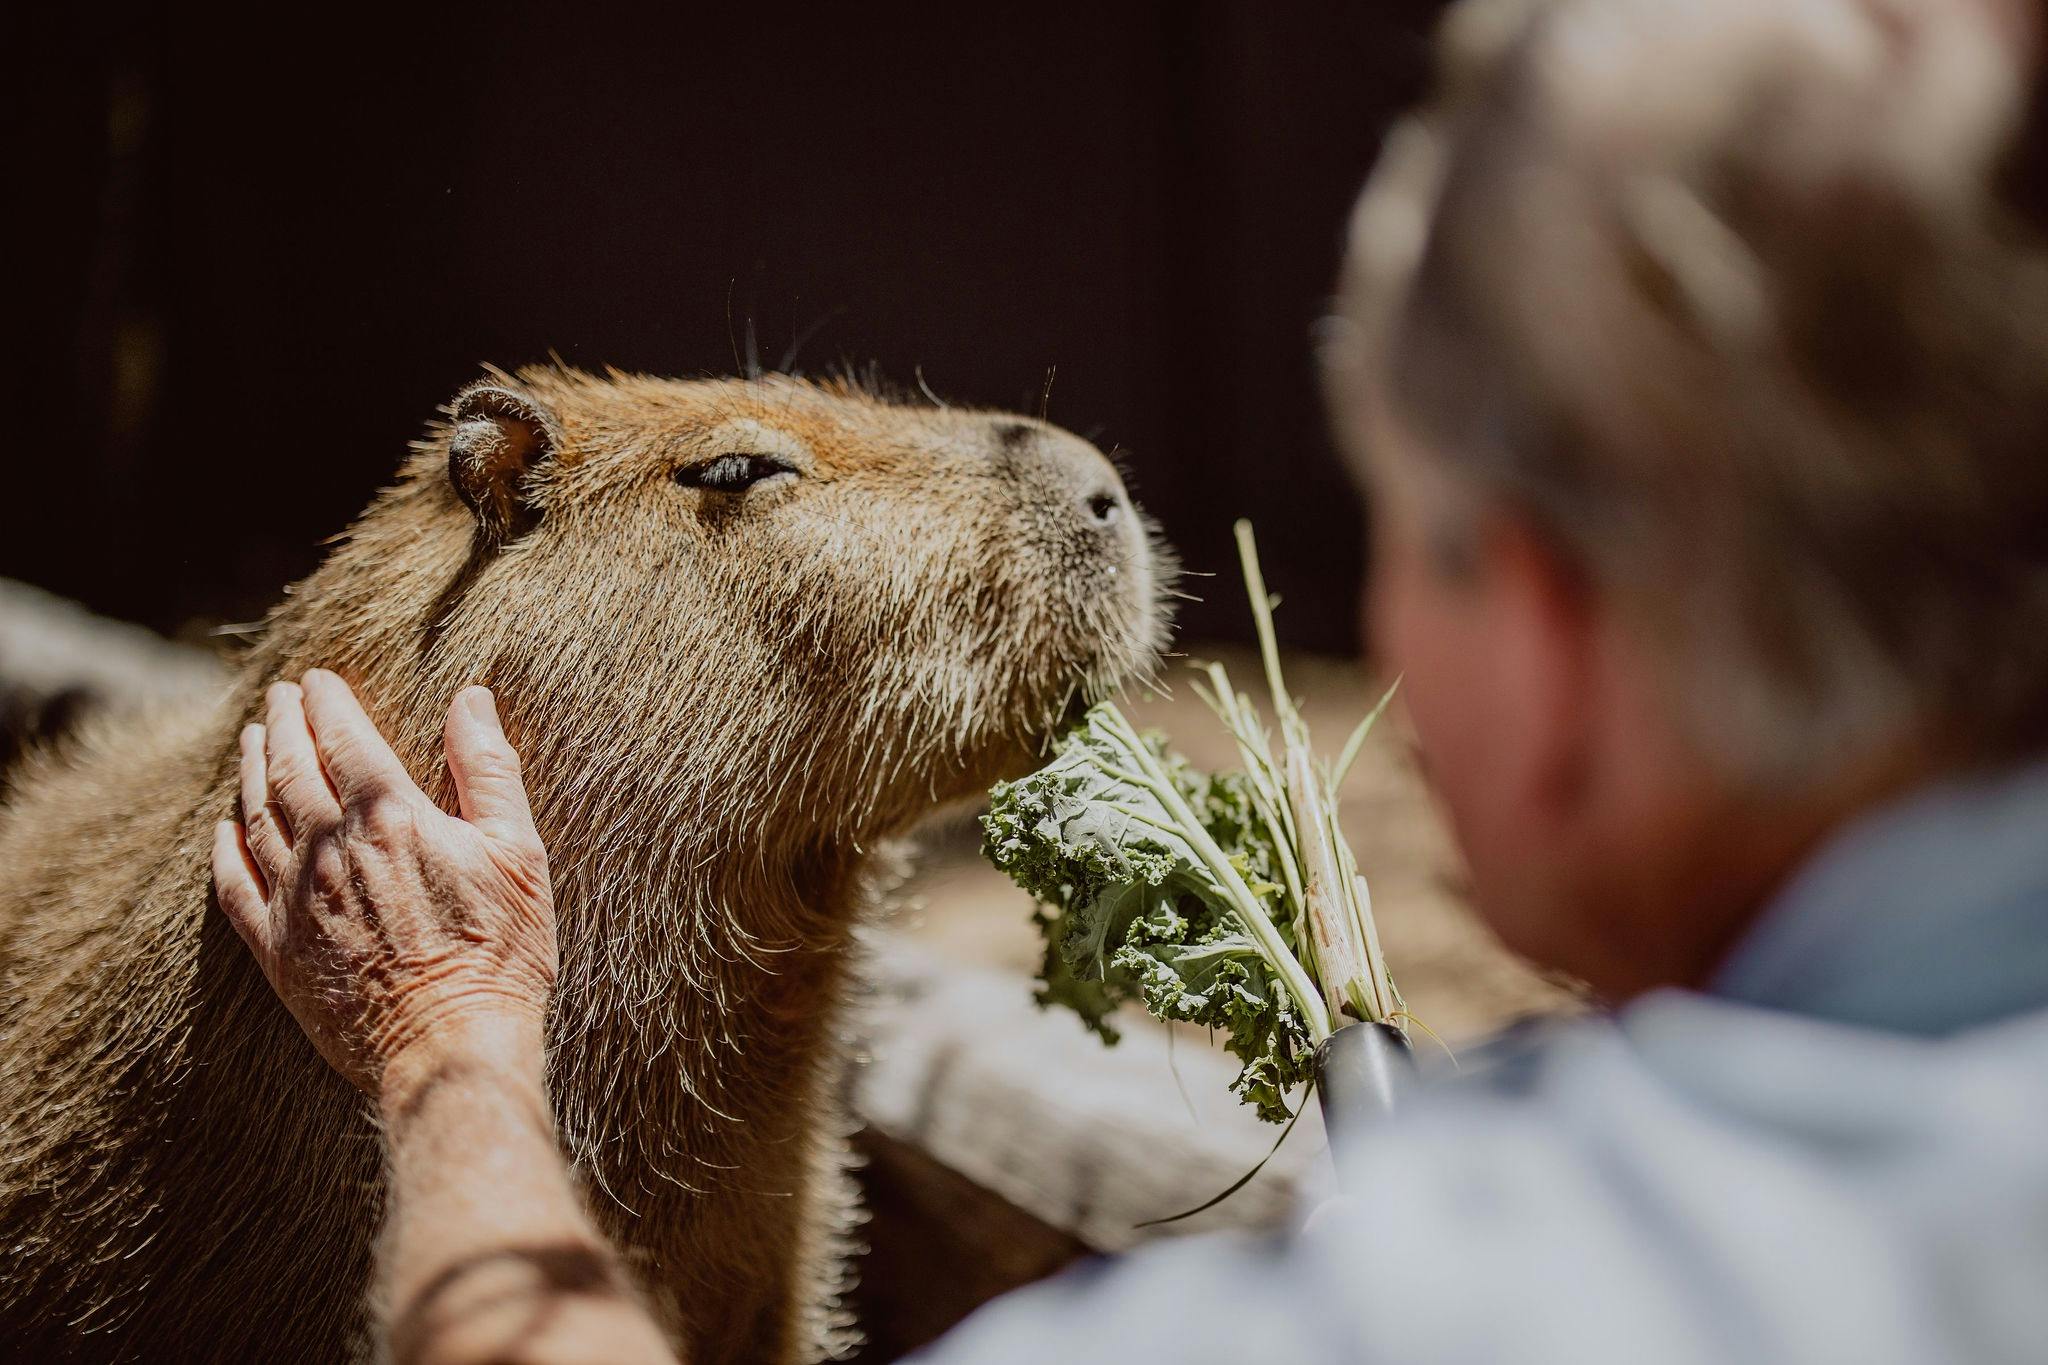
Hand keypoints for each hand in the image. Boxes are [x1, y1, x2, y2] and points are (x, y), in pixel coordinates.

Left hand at [213, 670, 556, 1096]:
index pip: (342, 737)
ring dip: (249, 770)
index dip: (326, 701)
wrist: (451, 1047)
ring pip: (255, 815)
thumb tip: (472, 700)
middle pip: (288, 766)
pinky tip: (223, 829)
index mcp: (389, 816)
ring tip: (250, 740)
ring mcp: (295, 899)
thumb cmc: (500, 952)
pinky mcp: (277, 949)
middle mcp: (329, 848)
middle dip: (281, 723)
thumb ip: (488, 770)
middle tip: (279, 697)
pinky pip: (233, 885)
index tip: (318, 679)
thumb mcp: (518, 852)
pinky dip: (223, 848)